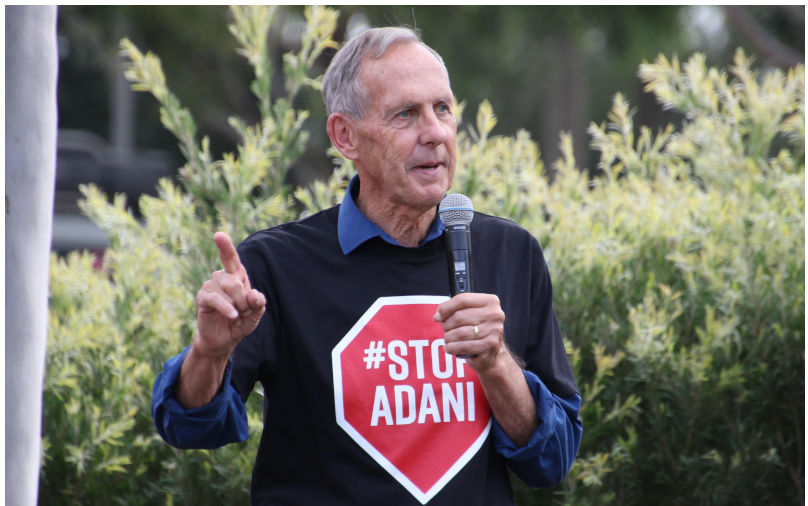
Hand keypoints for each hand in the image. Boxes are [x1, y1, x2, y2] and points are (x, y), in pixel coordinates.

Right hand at [193, 232, 265, 358]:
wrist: (224, 339)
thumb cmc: (241, 322)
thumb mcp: (255, 314)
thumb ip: (258, 303)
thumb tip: (253, 294)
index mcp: (236, 276)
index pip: (231, 258)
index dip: (225, 246)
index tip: (218, 235)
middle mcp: (221, 277)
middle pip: (236, 280)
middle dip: (245, 299)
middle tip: (246, 312)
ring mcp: (210, 286)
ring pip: (227, 288)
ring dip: (237, 305)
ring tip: (237, 316)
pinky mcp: (202, 298)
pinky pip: (215, 298)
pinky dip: (226, 308)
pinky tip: (233, 316)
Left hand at [433, 293, 506, 371]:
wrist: (492, 352)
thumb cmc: (478, 329)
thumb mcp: (470, 314)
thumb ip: (454, 309)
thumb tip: (438, 316)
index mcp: (490, 301)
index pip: (462, 300)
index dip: (445, 308)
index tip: (438, 316)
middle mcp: (495, 314)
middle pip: (459, 316)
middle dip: (447, 325)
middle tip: (446, 330)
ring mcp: (494, 329)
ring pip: (460, 333)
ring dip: (449, 338)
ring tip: (448, 339)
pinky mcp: (491, 344)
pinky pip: (464, 346)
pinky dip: (453, 348)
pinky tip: (450, 348)